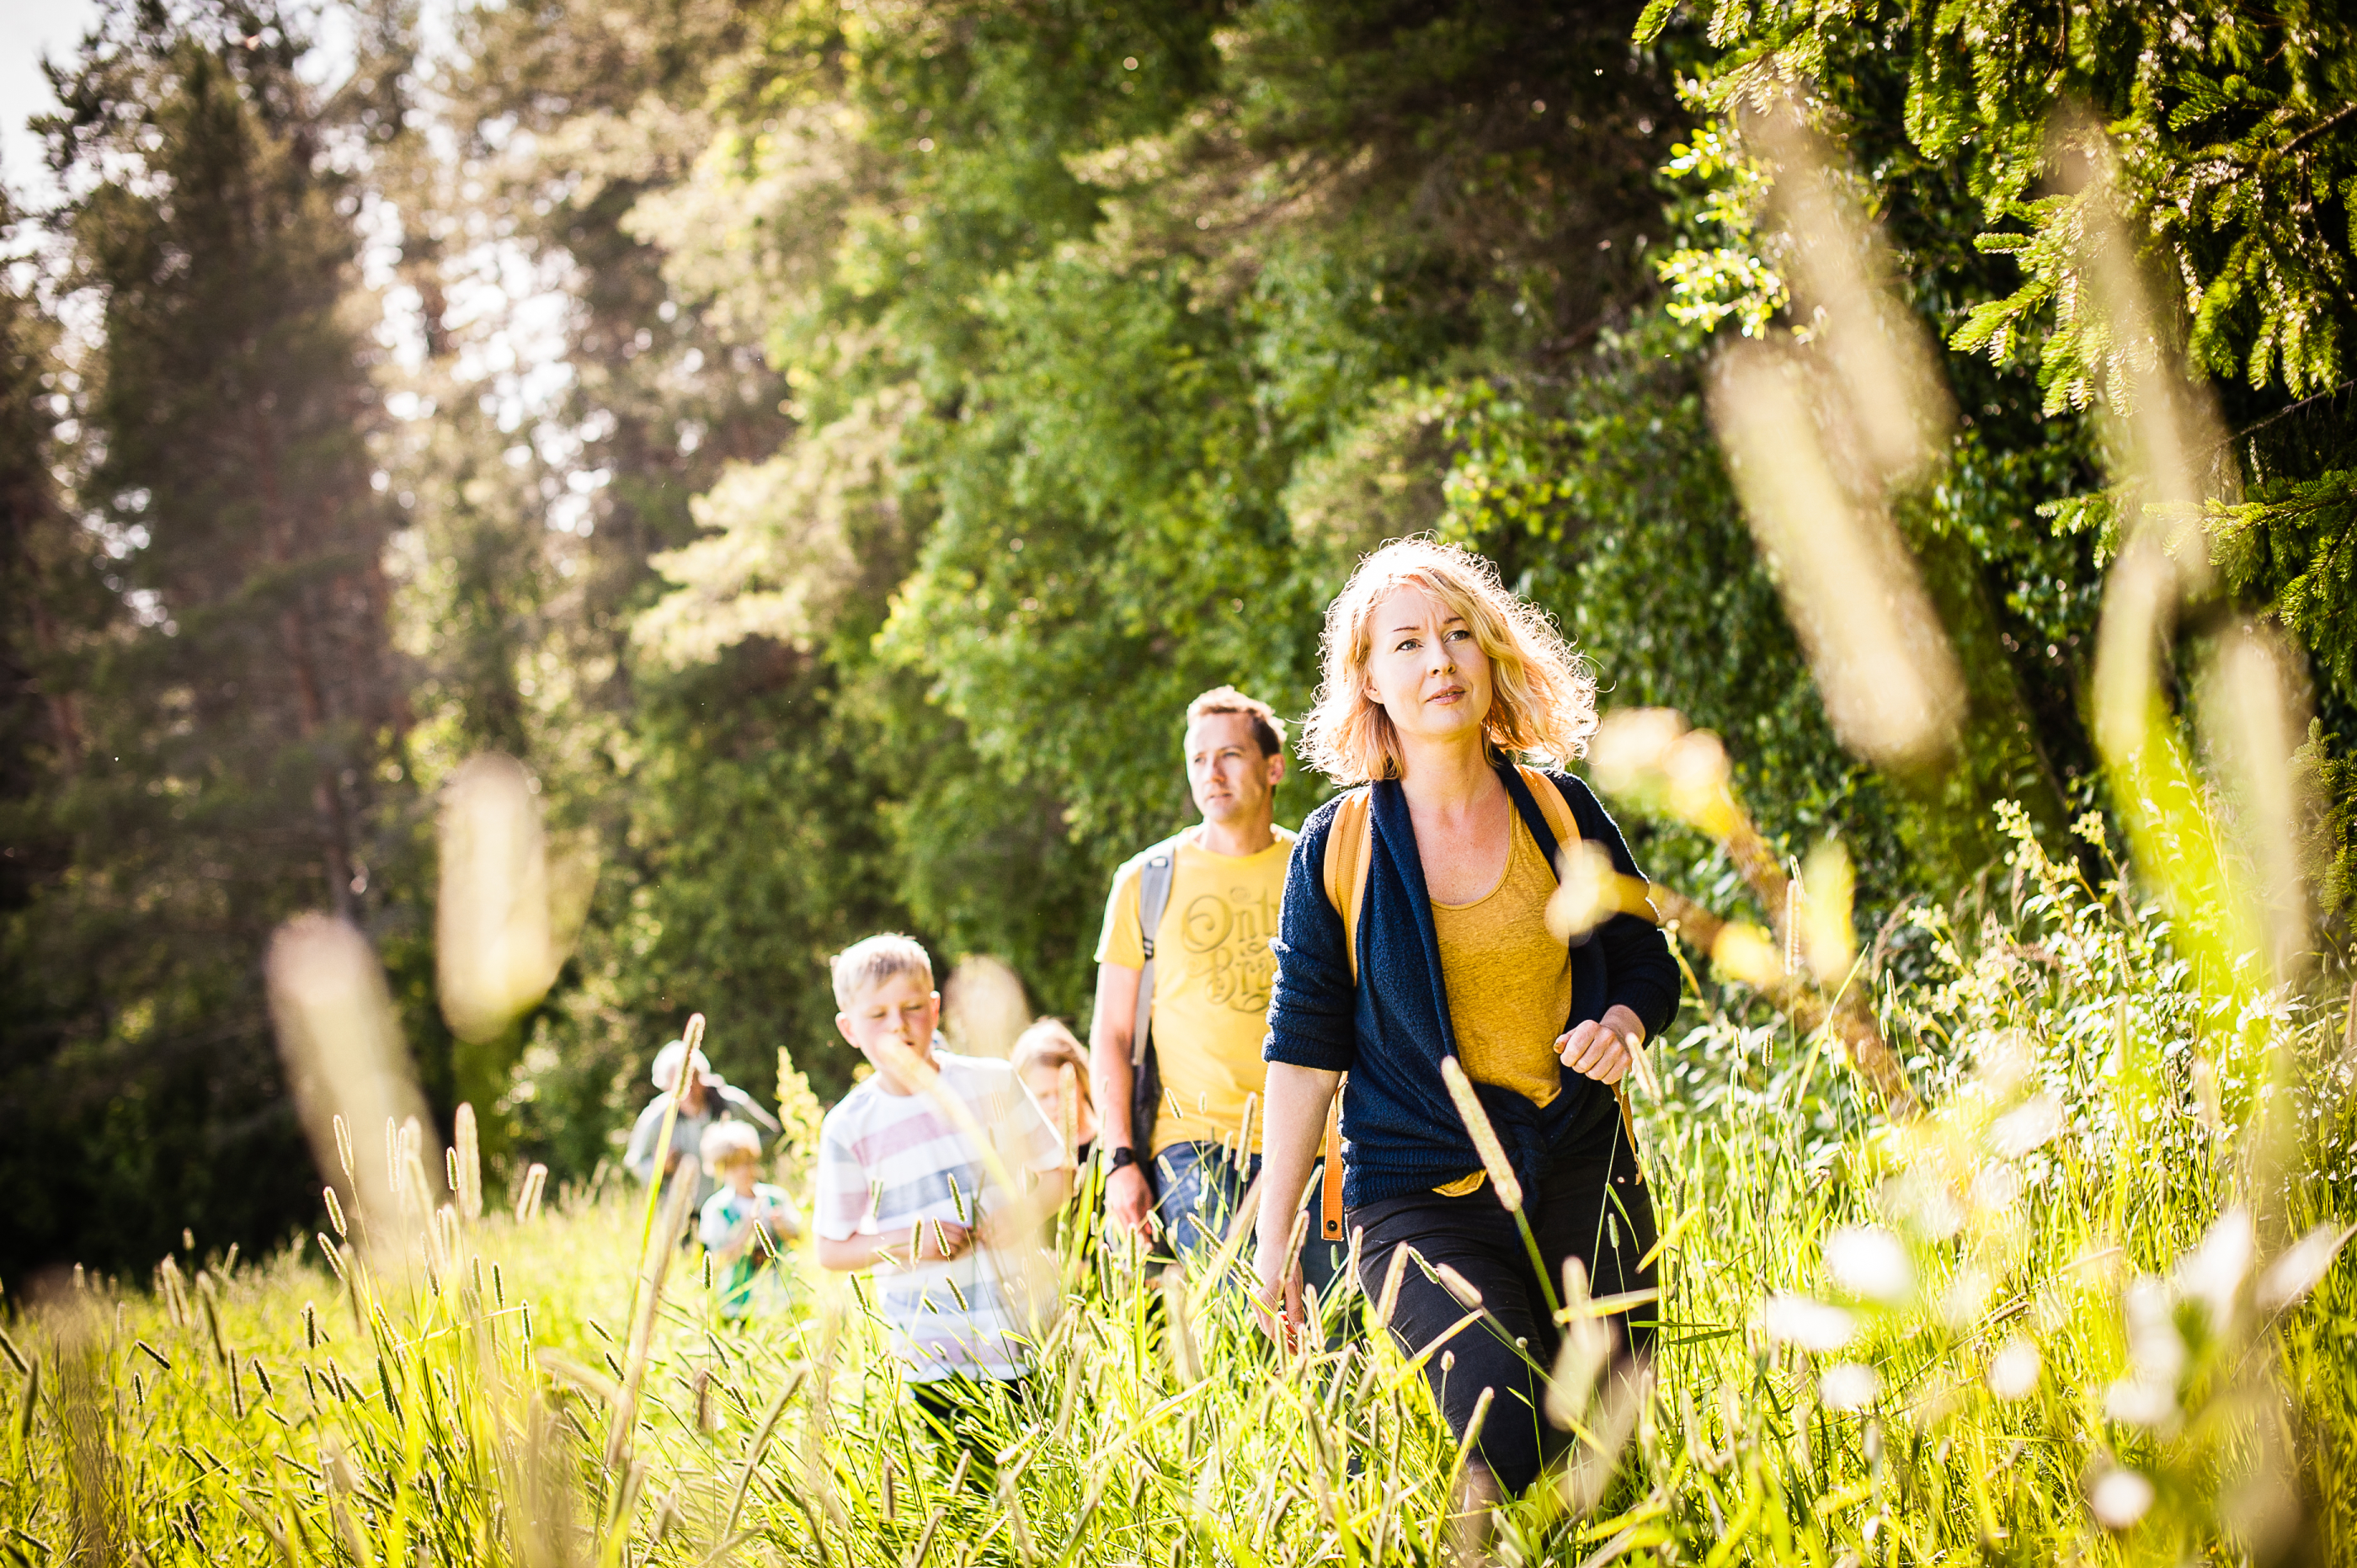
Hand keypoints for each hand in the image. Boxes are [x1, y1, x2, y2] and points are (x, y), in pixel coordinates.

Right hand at [909, 1220, 970, 1262]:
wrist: (903, 1240)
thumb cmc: (921, 1232)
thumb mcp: (935, 1225)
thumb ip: (951, 1226)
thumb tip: (971, 1228)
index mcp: (940, 1224)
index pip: (961, 1229)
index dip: (971, 1232)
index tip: (977, 1233)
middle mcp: (939, 1233)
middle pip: (961, 1239)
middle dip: (965, 1243)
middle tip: (964, 1244)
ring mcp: (936, 1244)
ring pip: (956, 1249)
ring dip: (957, 1250)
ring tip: (951, 1248)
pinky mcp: (933, 1254)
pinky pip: (948, 1257)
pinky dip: (951, 1256)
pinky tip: (946, 1254)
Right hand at [1104, 1161, 1156, 1241]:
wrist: (1119, 1168)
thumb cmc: (1137, 1180)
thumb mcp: (1148, 1195)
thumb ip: (1149, 1213)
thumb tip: (1150, 1231)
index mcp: (1132, 1206)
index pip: (1138, 1230)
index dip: (1144, 1241)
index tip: (1151, 1248)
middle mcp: (1121, 1210)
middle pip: (1129, 1232)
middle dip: (1138, 1242)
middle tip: (1146, 1249)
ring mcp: (1114, 1210)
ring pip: (1123, 1229)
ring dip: (1131, 1236)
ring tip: (1141, 1242)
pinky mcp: (1110, 1208)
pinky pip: (1119, 1222)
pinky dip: (1126, 1228)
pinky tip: (1132, 1231)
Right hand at [1250, 1227, 1304, 1353]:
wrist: (1273, 1241)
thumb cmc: (1286, 1261)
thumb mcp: (1295, 1286)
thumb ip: (1295, 1309)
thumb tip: (1299, 1330)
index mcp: (1264, 1300)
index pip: (1273, 1331)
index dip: (1286, 1343)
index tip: (1298, 1351)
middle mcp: (1255, 1300)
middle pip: (1267, 1328)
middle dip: (1283, 1339)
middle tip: (1298, 1347)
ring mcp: (1253, 1296)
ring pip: (1265, 1320)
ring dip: (1279, 1328)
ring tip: (1295, 1332)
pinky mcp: (1255, 1291)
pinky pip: (1263, 1311)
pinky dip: (1274, 1317)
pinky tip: (1285, 1316)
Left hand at [1557, 1006, 1644, 1084]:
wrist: (1618, 1034)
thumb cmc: (1590, 1037)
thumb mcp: (1576, 1034)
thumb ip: (1564, 1041)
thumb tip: (1558, 1047)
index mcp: (1591, 1026)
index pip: (1572, 1050)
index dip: (1567, 1059)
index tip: (1569, 1058)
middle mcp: (1607, 1036)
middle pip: (1583, 1065)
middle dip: (1578, 1066)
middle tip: (1583, 1061)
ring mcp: (1619, 1049)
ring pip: (1595, 1075)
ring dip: (1590, 1072)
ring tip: (1594, 1063)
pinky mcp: (1627, 1062)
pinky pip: (1607, 1080)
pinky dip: (1603, 1077)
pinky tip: (1605, 1067)